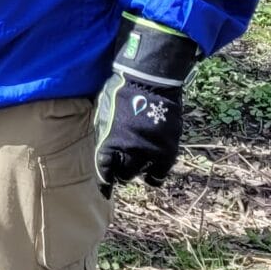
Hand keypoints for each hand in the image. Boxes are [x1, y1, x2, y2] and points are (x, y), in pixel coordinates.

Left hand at [93, 17, 200, 192]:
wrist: (149, 79)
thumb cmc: (121, 92)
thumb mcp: (103, 113)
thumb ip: (104, 135)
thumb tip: (104, 151)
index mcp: (109, 144)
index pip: (105, 172)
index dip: (105, 182)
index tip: (106, 190)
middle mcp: (129, 153)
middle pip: (124, 175)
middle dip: (122, 172)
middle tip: (123, 167)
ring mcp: (150, 153)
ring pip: (141, 174)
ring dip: (138, 171)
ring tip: (138, 164)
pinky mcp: (168, 150)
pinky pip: (160, 174)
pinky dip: (155, 176)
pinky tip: (152, 173)